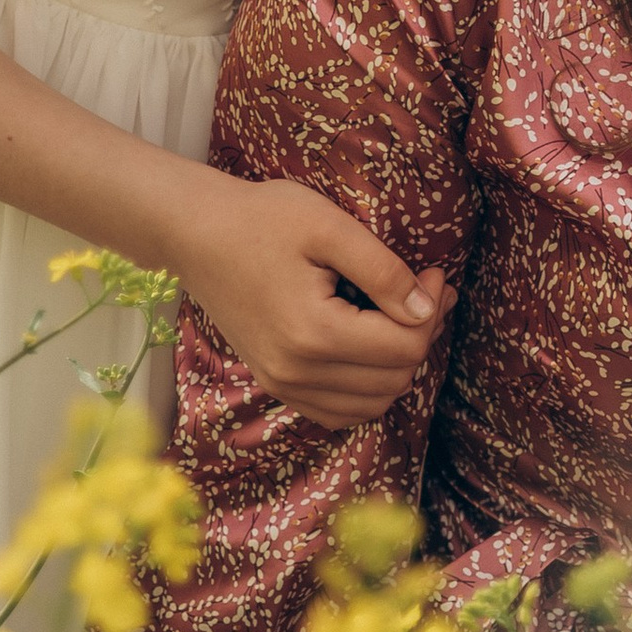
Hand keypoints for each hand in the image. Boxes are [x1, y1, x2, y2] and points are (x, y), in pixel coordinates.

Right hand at [174, 170, 451, 427]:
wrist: (196, 233)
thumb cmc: (262, 219)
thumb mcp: (330, 228)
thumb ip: (383, 272)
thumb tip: (427, 310)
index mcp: (313, 334)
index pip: (404, 348)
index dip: (433, 311)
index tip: (434, 274)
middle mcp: (296, 372)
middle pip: (394, 380)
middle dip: (422, 336)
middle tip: (426, 292)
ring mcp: (282, 384)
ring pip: (371, 404)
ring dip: (398, 365)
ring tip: (404, 316)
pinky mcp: (275, 383)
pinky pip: (339, 411)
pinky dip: (367, 390)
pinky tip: (371, 349)